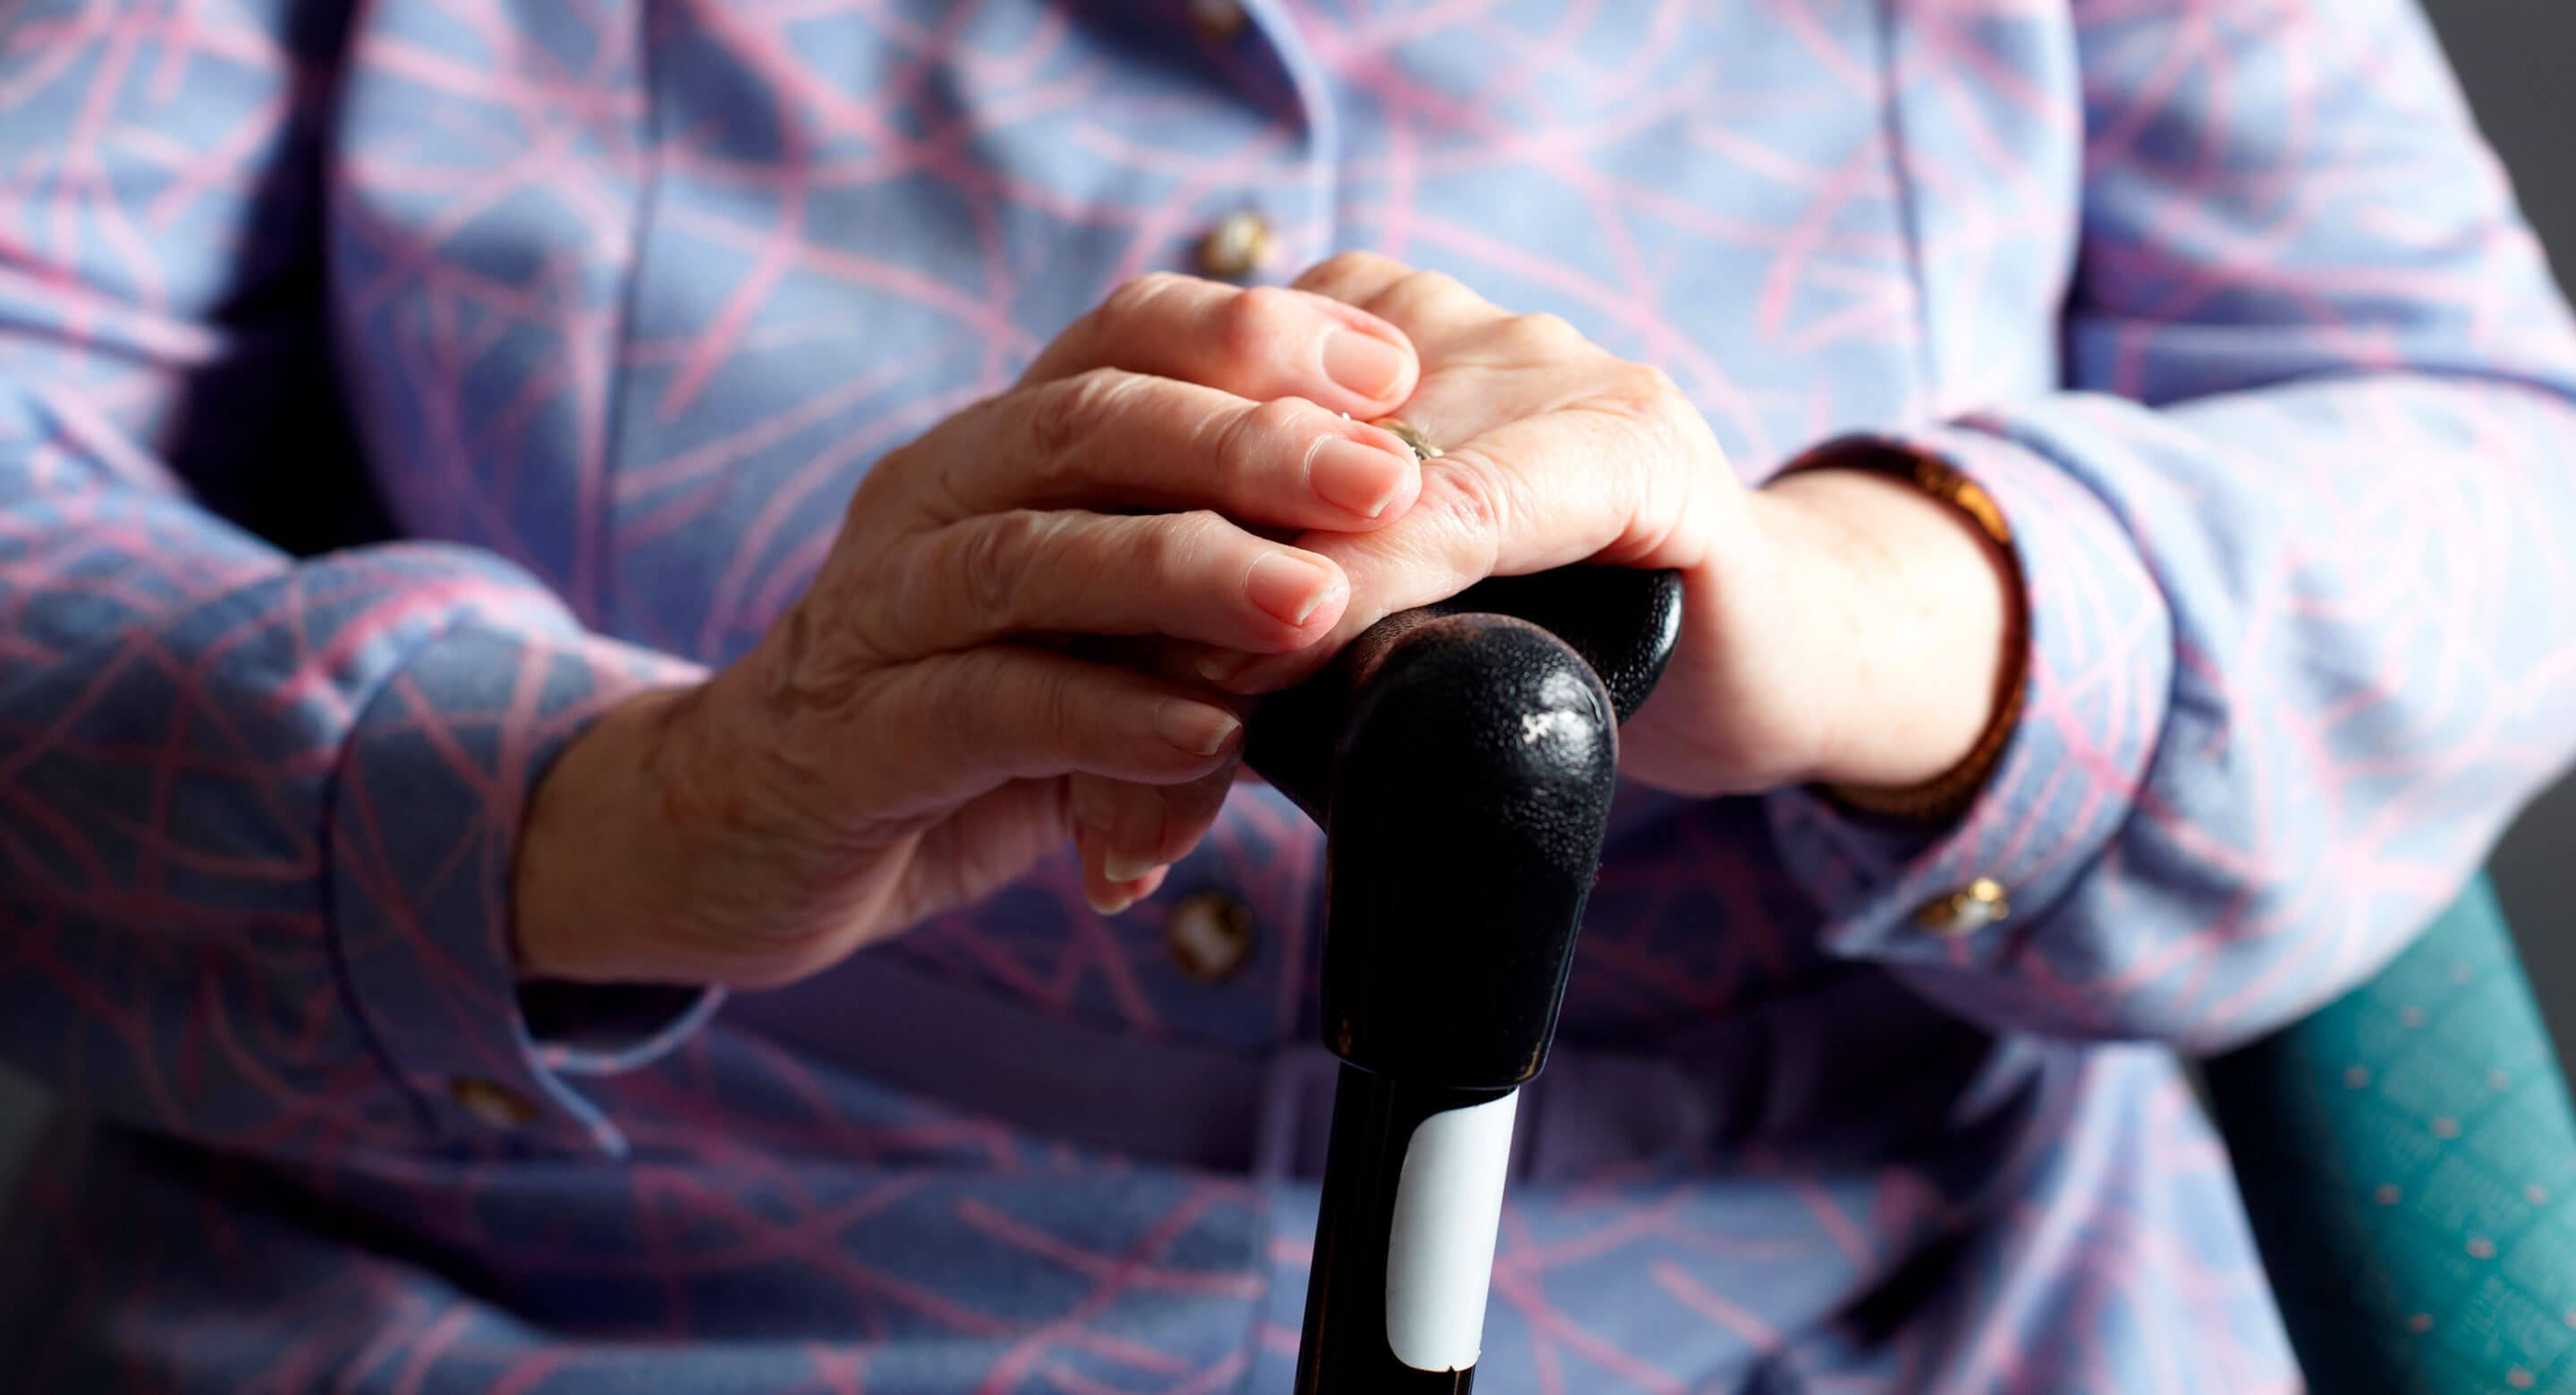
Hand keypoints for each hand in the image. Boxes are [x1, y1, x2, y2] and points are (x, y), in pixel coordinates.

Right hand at [512, 275, 1426, 986]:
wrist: (736, 834)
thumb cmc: (954, 721)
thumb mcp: (1085, 633)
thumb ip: (1195, 595)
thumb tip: (1385, 557)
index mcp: (991, 452)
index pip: (1116, 339)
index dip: (1253, 338)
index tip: (1393, 372)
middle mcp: (928, 503)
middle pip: (1084, 424)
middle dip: (1248, 443)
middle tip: (1386, 480)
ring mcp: (878, 618)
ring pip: (1029, 557)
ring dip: (1185, 574)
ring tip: (1314, 606)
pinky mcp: (854, 743)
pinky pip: (984, 710)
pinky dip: (1104, 719)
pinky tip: (1207, 736)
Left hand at [1168, 253, 2015, 800]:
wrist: (1753, 667)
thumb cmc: (1540, 660)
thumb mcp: (1367, 642)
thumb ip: (1248, 646)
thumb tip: (1101, 800)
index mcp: (1351, 341)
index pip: (1200, 411)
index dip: (1127, 538)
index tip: (1060, 671)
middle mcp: (1441, 330)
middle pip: (1261, 443)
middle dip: (1185, 592)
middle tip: (1118, 730)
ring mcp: (1547, 368)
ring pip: (1355, 471)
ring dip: (1271, 597)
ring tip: (1199, 715)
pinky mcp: (1640, 443)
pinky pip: (1482, 496)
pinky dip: (1396, 570)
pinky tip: (1331, 633)